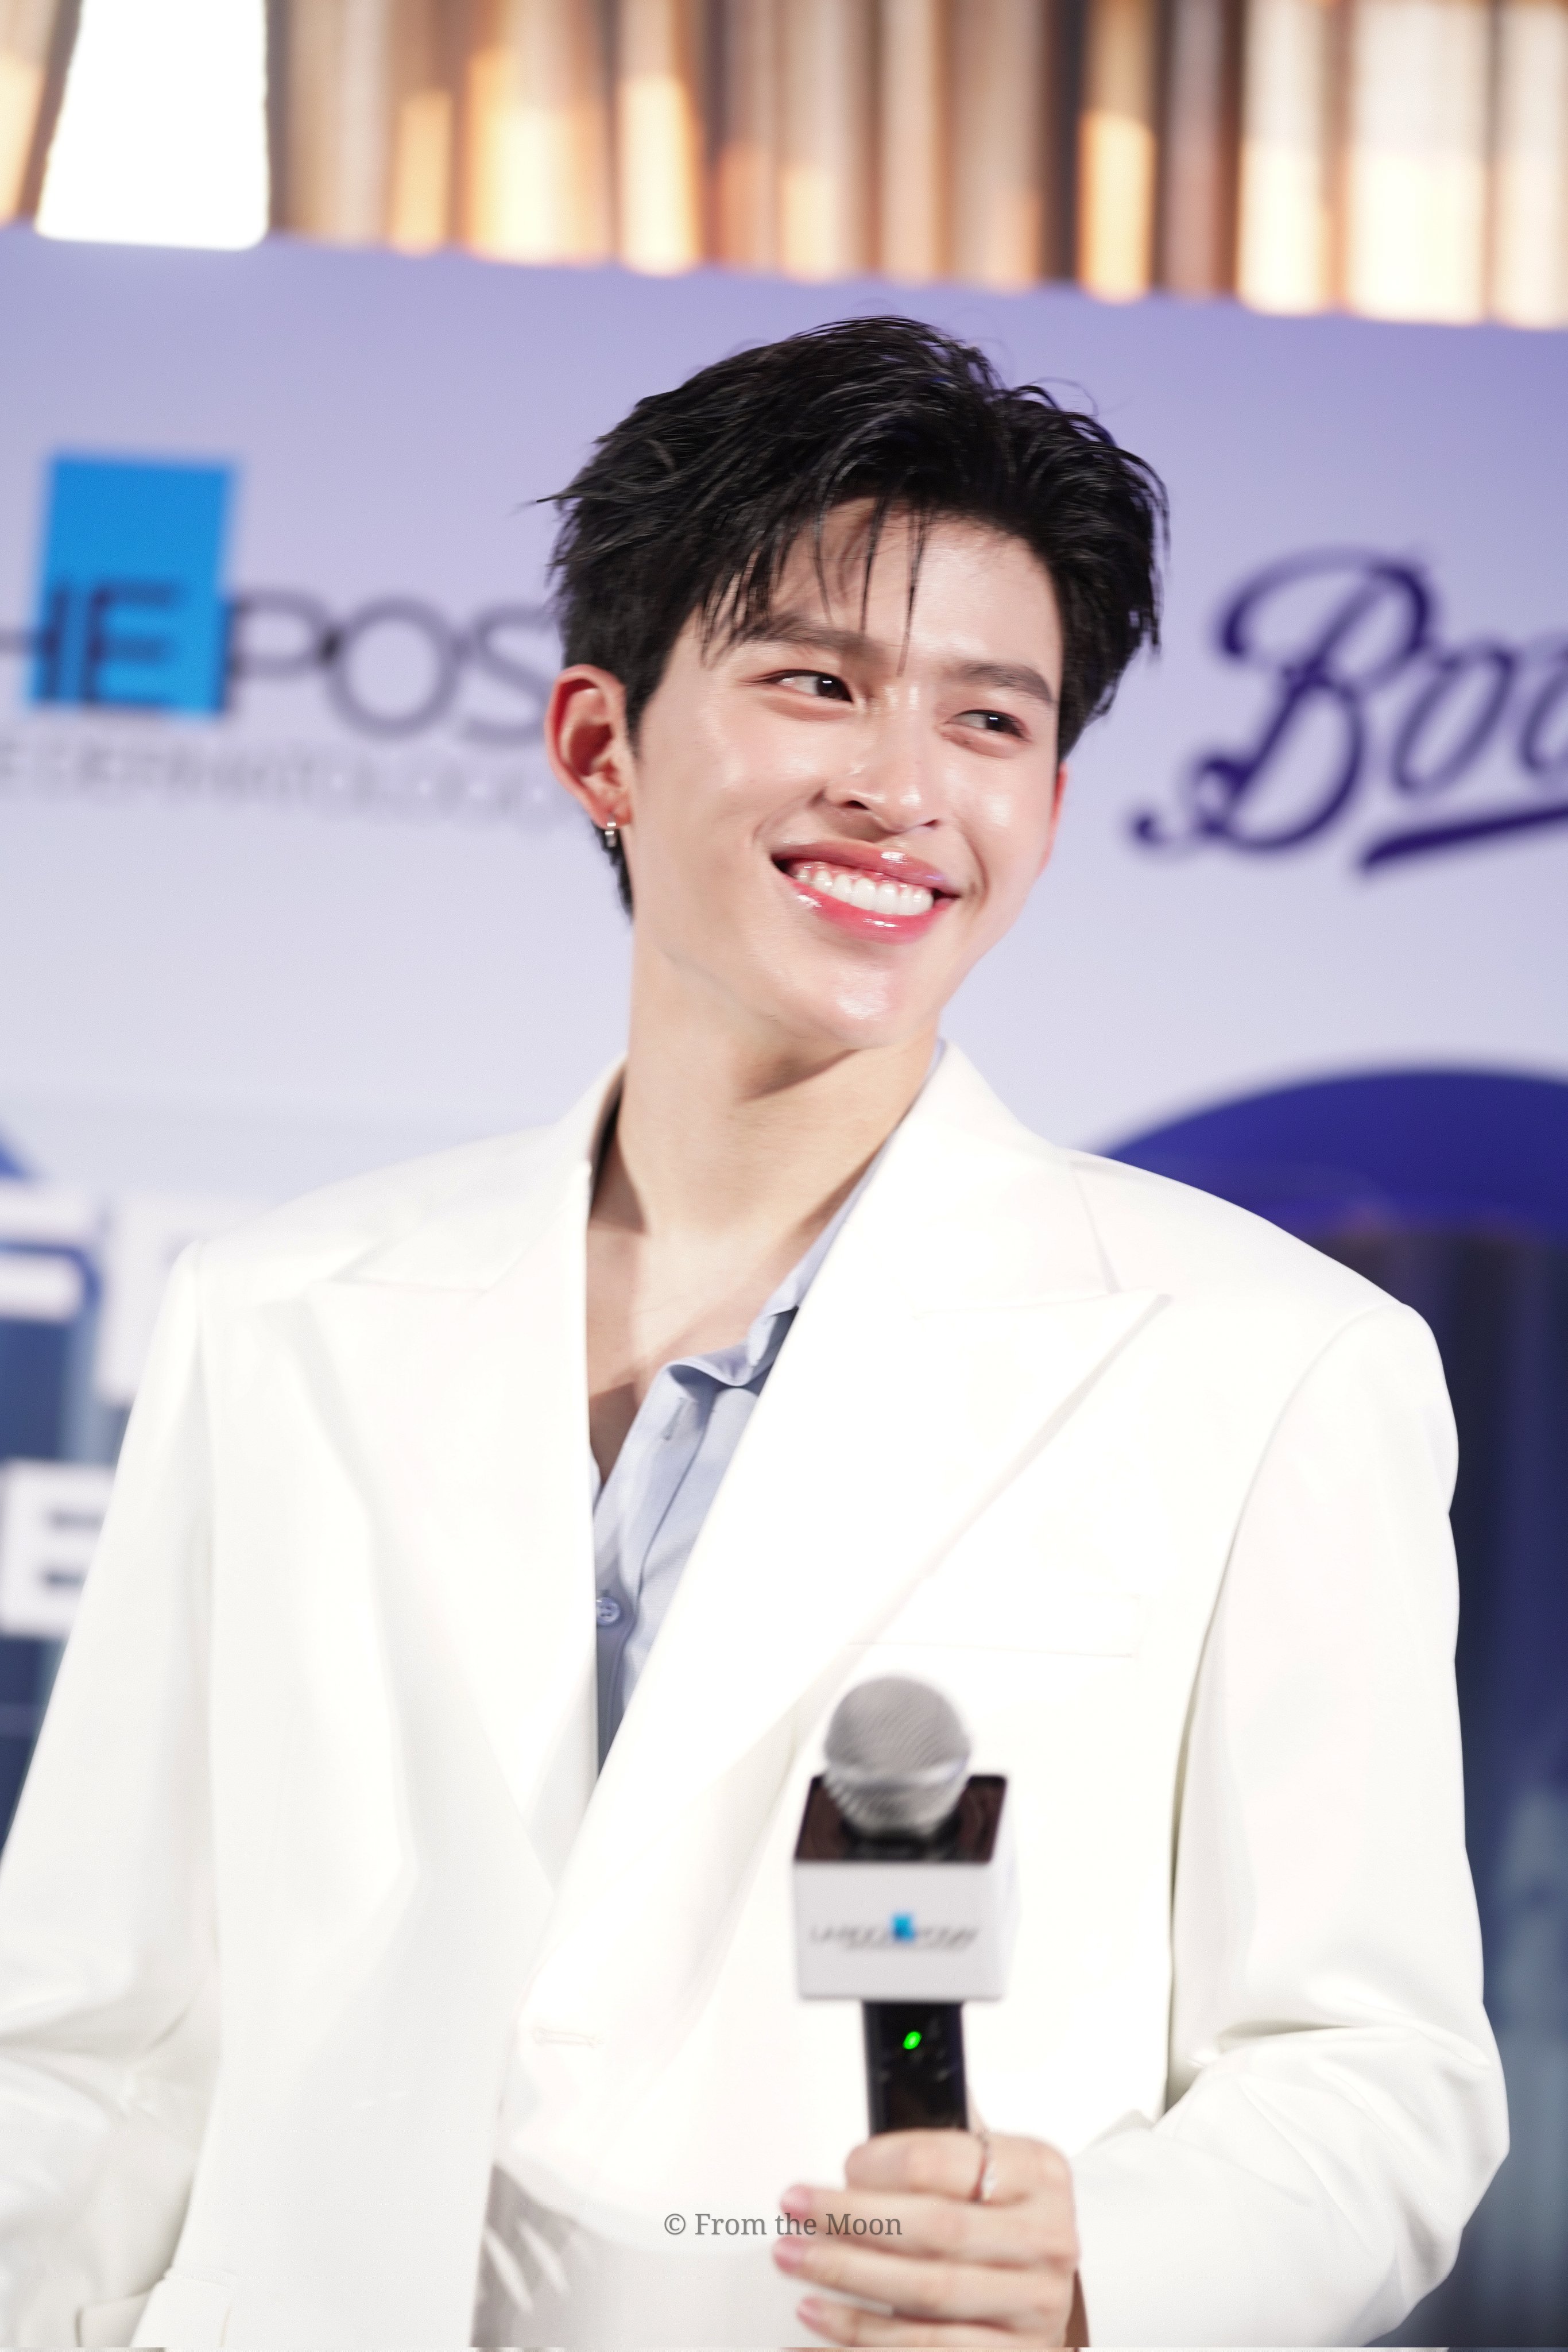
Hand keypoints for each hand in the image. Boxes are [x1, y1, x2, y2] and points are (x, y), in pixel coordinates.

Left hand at [773, 2128, 1084, 2345]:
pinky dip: (862, 2340)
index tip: (839, 2169)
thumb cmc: (1004, 2215)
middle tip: (795, 2211)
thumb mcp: (989, 2166)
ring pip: (926, 2294)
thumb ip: (935, 2156)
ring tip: (796, 2260)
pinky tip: (819, 2323)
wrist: (1045, 2282)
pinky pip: (926, 2350)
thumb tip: (855, 2165)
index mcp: (1038, 2173)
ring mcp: (1033, 2305)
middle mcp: (1045, 2239)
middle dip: (851, 2220)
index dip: (880, 2166)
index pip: (944, 2163)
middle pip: (933, 2229)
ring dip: (848, 2278)